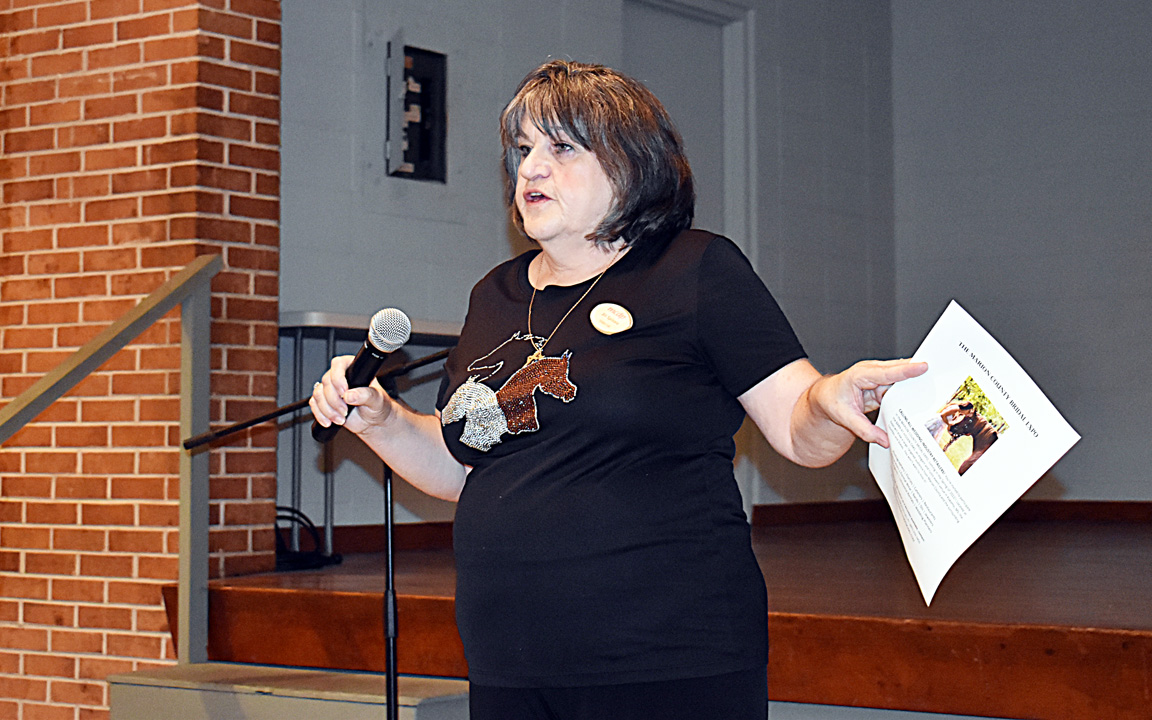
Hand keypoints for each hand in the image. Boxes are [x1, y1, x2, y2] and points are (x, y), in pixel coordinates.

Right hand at [309, 355, 394, 435]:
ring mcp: (330, 389)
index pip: (338, 364)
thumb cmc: (377, 406)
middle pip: (326, 382)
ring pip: (318, 394)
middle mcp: (339, 377)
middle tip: (345, 410)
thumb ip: (365, 395)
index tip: (344, 392)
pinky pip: (314, 404)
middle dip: (334, 400)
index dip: (338, 378)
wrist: (372, 421)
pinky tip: (330, 422)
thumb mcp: (376, 400)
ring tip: (341, 418)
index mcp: (353, 370)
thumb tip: (350, 395)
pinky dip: (320, 415)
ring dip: (328, 410)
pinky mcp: (324, 401)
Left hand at [809, 359, 927, 447]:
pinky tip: (921, 394)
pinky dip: (908, 390)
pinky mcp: (882, 385)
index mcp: (859, 376)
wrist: (825, 396)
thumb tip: (884, 441)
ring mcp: (877, 377)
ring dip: (914, 381)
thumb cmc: (831, 401)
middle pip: (898, 370)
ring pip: (899, 378)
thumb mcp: (845, 418)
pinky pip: (897, 386)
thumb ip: (864, 430)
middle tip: (938, 372)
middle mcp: (870, 372)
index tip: (922, 366)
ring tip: (934, 383)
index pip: (886, 373)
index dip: (906, 370)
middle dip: (916, 370)